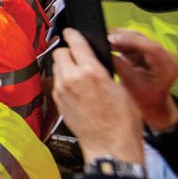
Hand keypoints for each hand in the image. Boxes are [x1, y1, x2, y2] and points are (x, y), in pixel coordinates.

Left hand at [52, 29, 143, 164]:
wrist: (110, 147)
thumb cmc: (122, 123)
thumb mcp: (121, 89)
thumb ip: (103, 71)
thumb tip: (94, 62)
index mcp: (91, 72)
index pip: (75, 42)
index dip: (73, 34)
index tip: (72, 32)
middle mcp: (72, 79)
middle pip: (60, 52)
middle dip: (68, 52)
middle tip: (78, 56)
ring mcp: (62, 91)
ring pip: (56, 67)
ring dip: (64, 67)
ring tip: (78, 75)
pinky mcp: (57, 101)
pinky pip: (56, 82)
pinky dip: (63, 81)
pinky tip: (75, 89)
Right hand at [109, 29, 177, 131]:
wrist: (152, 106)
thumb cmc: (145, 100)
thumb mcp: (131, 84)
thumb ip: (119, 66)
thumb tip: (104, 50)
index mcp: (167, 66)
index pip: (150, 47)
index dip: (129, 41)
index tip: (111, 39)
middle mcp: (165, 56)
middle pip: (141, 39)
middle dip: (120, 36)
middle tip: (102, 37)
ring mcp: (156, 52)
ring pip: (135, 37)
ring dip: (118, 37)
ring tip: (102, 39)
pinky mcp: (146, 51)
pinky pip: (131, 41)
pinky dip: (119, 42)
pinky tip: (107, 43)